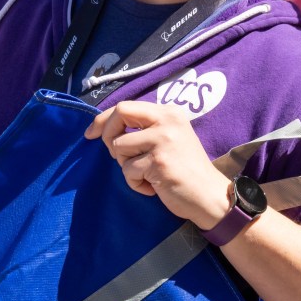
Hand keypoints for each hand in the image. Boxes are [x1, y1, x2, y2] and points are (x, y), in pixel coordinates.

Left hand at [86, 100, 231, 229]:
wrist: (209, 195)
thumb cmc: (185, 170)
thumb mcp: (169, 139)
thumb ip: (144, 129)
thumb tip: (103, 128)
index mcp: (169, 112)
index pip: (126, 106)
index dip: (103, 119)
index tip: (91, 133)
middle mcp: (167, 120)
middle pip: (120, 114)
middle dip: (108, 136)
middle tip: (117, 157)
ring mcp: (163, 140)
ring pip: (119, 148)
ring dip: (127, 167)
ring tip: (148, 175)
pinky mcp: (158, 162)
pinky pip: (128, 171)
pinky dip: (136, 184)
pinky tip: (155, 187)